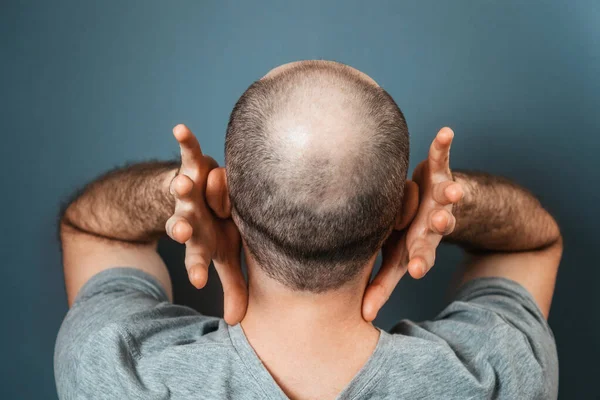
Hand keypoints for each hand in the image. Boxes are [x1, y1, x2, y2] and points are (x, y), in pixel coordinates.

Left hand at [166, 124, 247, 323]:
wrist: (193, 198)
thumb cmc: (216, 229)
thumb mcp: (225, 256)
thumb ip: (233, 284)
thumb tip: (236, 323)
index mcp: (202, 242)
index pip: (199, 258)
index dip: (199, 268)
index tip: (198, 281)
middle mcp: (192, 218)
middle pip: (187, 224)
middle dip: (184, 227)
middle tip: (181, 231)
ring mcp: (190, 192)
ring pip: (186, 191)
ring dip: (183, 187)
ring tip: (181, 183)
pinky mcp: (191, 167)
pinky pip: (189, 153)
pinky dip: (186, 141)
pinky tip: (179, 128)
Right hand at [362, 127, 462, 320]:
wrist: (441, 207)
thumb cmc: (410, 235)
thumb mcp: (397, 259)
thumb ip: (382, 284)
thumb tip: (362, 317)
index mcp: (421, 242)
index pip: (421, 254)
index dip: (420, 260)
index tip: (417, 270)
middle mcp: (434, 220)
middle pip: (438, 224)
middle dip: (439, 223)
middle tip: (439, 222)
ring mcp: (439, 194)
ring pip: (446, 193)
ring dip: (450, 190)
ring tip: (452, 188)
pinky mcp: (440, 170)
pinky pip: (442, 157)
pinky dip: (443, 145)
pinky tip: (446, 132)